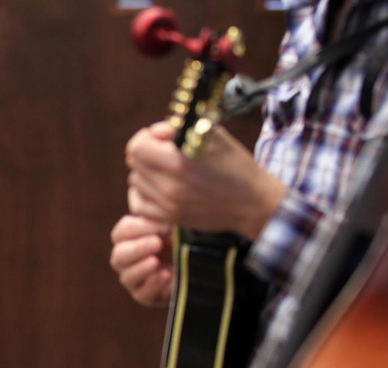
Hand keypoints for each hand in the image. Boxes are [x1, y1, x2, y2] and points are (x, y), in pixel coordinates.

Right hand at [109, 214, 172, 306]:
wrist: (196, 264)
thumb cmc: (181, 241)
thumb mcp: (173, 229)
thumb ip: (163, 223)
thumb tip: (163, 224)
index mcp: (128, 239)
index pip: (123, 231)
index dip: (141, 228)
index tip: (166, 227)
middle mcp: (126, 260)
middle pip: (119, 255)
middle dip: (138, 249)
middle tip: (157, 243)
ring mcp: (134, 280)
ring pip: (127, 277)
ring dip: (141, 268)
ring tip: (156, 262)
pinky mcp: (145, 297)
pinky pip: (142, 294)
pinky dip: (153, 285)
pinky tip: (166, 276)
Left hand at [125, 121, 286, 239]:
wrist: (253, 203)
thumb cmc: (236, 166)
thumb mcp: (213, 136)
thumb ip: (180, 128)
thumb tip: (157, 131)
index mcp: (180, 162)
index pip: (137, 147)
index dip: (146, 137)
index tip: (159, 137)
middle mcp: (170, 186)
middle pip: (134, 163)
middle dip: (145, 152)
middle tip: (162, 150)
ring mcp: (168, 205)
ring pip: (135, 182)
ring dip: (145, 172)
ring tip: (164, 169)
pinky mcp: (170, 218)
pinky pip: (138, 205)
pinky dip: (142, 194)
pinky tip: (155, 187)